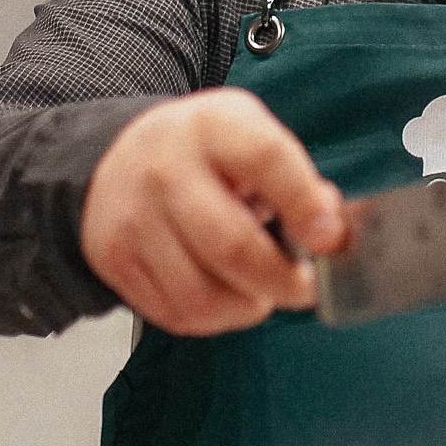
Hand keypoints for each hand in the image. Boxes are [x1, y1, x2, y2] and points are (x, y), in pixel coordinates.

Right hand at [81, 88, 346, 335]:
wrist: (120, 159)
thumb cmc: (206, 156)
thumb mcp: (253, 138)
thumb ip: (297, 181)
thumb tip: (329, 232)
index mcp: (212, 126)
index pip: (265, 160)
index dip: (305, 205)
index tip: (331, 240)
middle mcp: (165, 169)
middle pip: (232, 246)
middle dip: (283, 281)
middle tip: (305, 287)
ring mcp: (134, 218)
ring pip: (203, 296)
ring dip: (248, 307)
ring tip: (259, 290)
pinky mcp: (114, 259)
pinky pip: (177, 314)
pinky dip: (215, 318)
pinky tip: (224, 293)